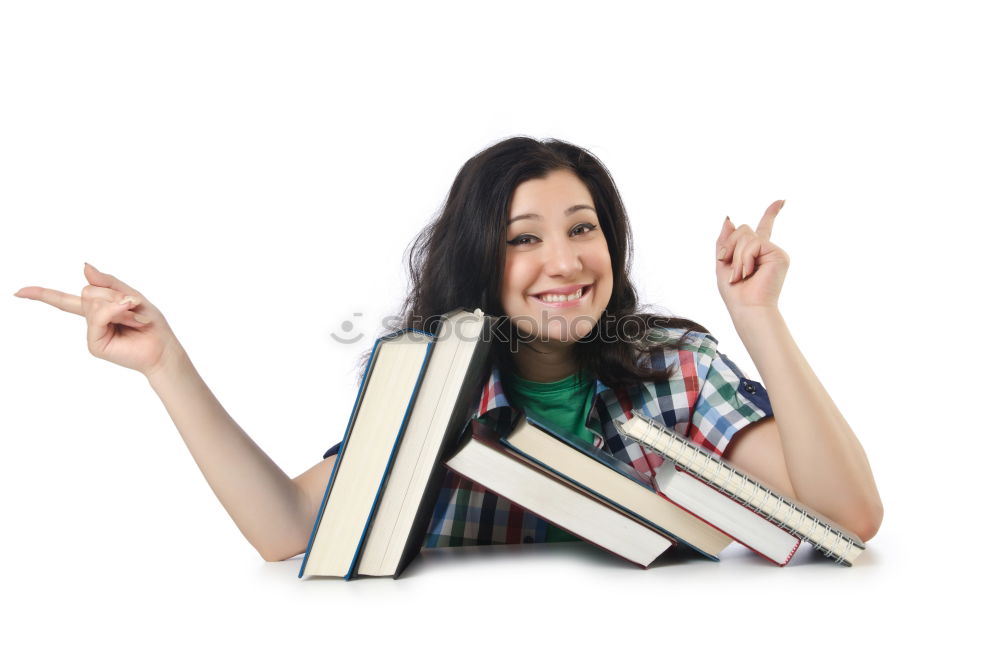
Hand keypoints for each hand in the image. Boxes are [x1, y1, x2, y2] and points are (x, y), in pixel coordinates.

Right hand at [14, 263, 183, 375]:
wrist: (162, 346)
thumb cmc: (150, 323)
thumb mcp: (130, 294)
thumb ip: (107, 282)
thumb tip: (83, 266)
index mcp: (96, 309)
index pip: (64, 299)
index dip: (41, 294)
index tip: (19, 292)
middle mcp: (91, 320)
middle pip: (87, 291)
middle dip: (114, 294)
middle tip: (134, 308)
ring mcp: (92, 333)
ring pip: (93, 302)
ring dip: (120, 305)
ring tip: (135, 318)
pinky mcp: (95, 344)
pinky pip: (98, 316)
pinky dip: (116, 312)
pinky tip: (132, 320)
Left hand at [715, 200, 789, 314]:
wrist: (747, 308)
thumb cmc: (735, 293)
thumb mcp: (723, 263)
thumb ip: (725, 241)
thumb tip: (729, 218)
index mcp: (756, 252)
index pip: (763, 228)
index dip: (771, 213)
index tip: (782, 201)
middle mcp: (768, 250)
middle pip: (743, 229)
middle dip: (730, 248)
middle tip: (732, 271)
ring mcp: (775, 252)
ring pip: (747, 236)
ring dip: (737, 258)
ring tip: (741, 276)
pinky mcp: (779, 255)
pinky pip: (754, 244)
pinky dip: (745, 258)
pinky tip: (749, 273)